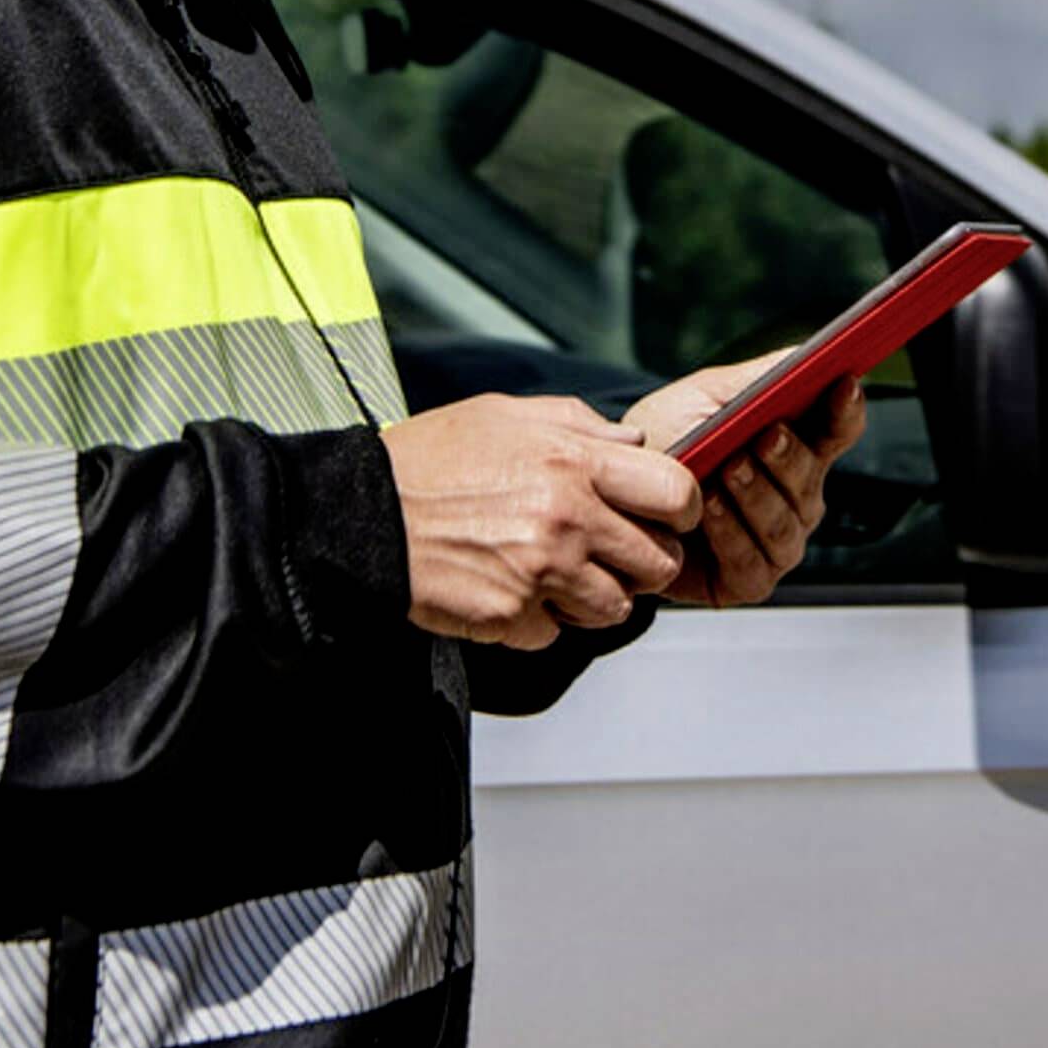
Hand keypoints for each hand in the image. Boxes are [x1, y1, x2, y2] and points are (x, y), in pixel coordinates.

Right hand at [380, 393, 701, 650]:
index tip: (666, 517)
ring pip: (617, 607)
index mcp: (572, 460)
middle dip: (641, 561)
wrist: (367, 513)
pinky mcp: (515, 615)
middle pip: (658, 562)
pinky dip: (542, 619)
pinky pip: (558, 633)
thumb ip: (580, 424)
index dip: (681, 510)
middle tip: (610, 551)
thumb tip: (634, 444)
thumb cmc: (432, 460)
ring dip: (595, 595)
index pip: (676, 493)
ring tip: (555, 571)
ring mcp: (543, 571)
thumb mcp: (507, 413)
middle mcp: (567, 516)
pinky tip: (512, 588)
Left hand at [622, 361, 865, 607]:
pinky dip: (729, 532)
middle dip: (789, 456)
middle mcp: (794, 497)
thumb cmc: (665, 440)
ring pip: (785, 523)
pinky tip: (707, 507)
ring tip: (727, 469)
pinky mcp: (748, 579)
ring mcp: (776, 541)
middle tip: (766, 435)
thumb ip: (754, 378)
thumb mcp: (704, 397)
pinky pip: (752, 561)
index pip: (836, 429)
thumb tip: (802, 356)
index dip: (846, 408)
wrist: (615, 493)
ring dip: (756, 494)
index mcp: (794, 447)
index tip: (845, 383)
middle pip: (811, 478)